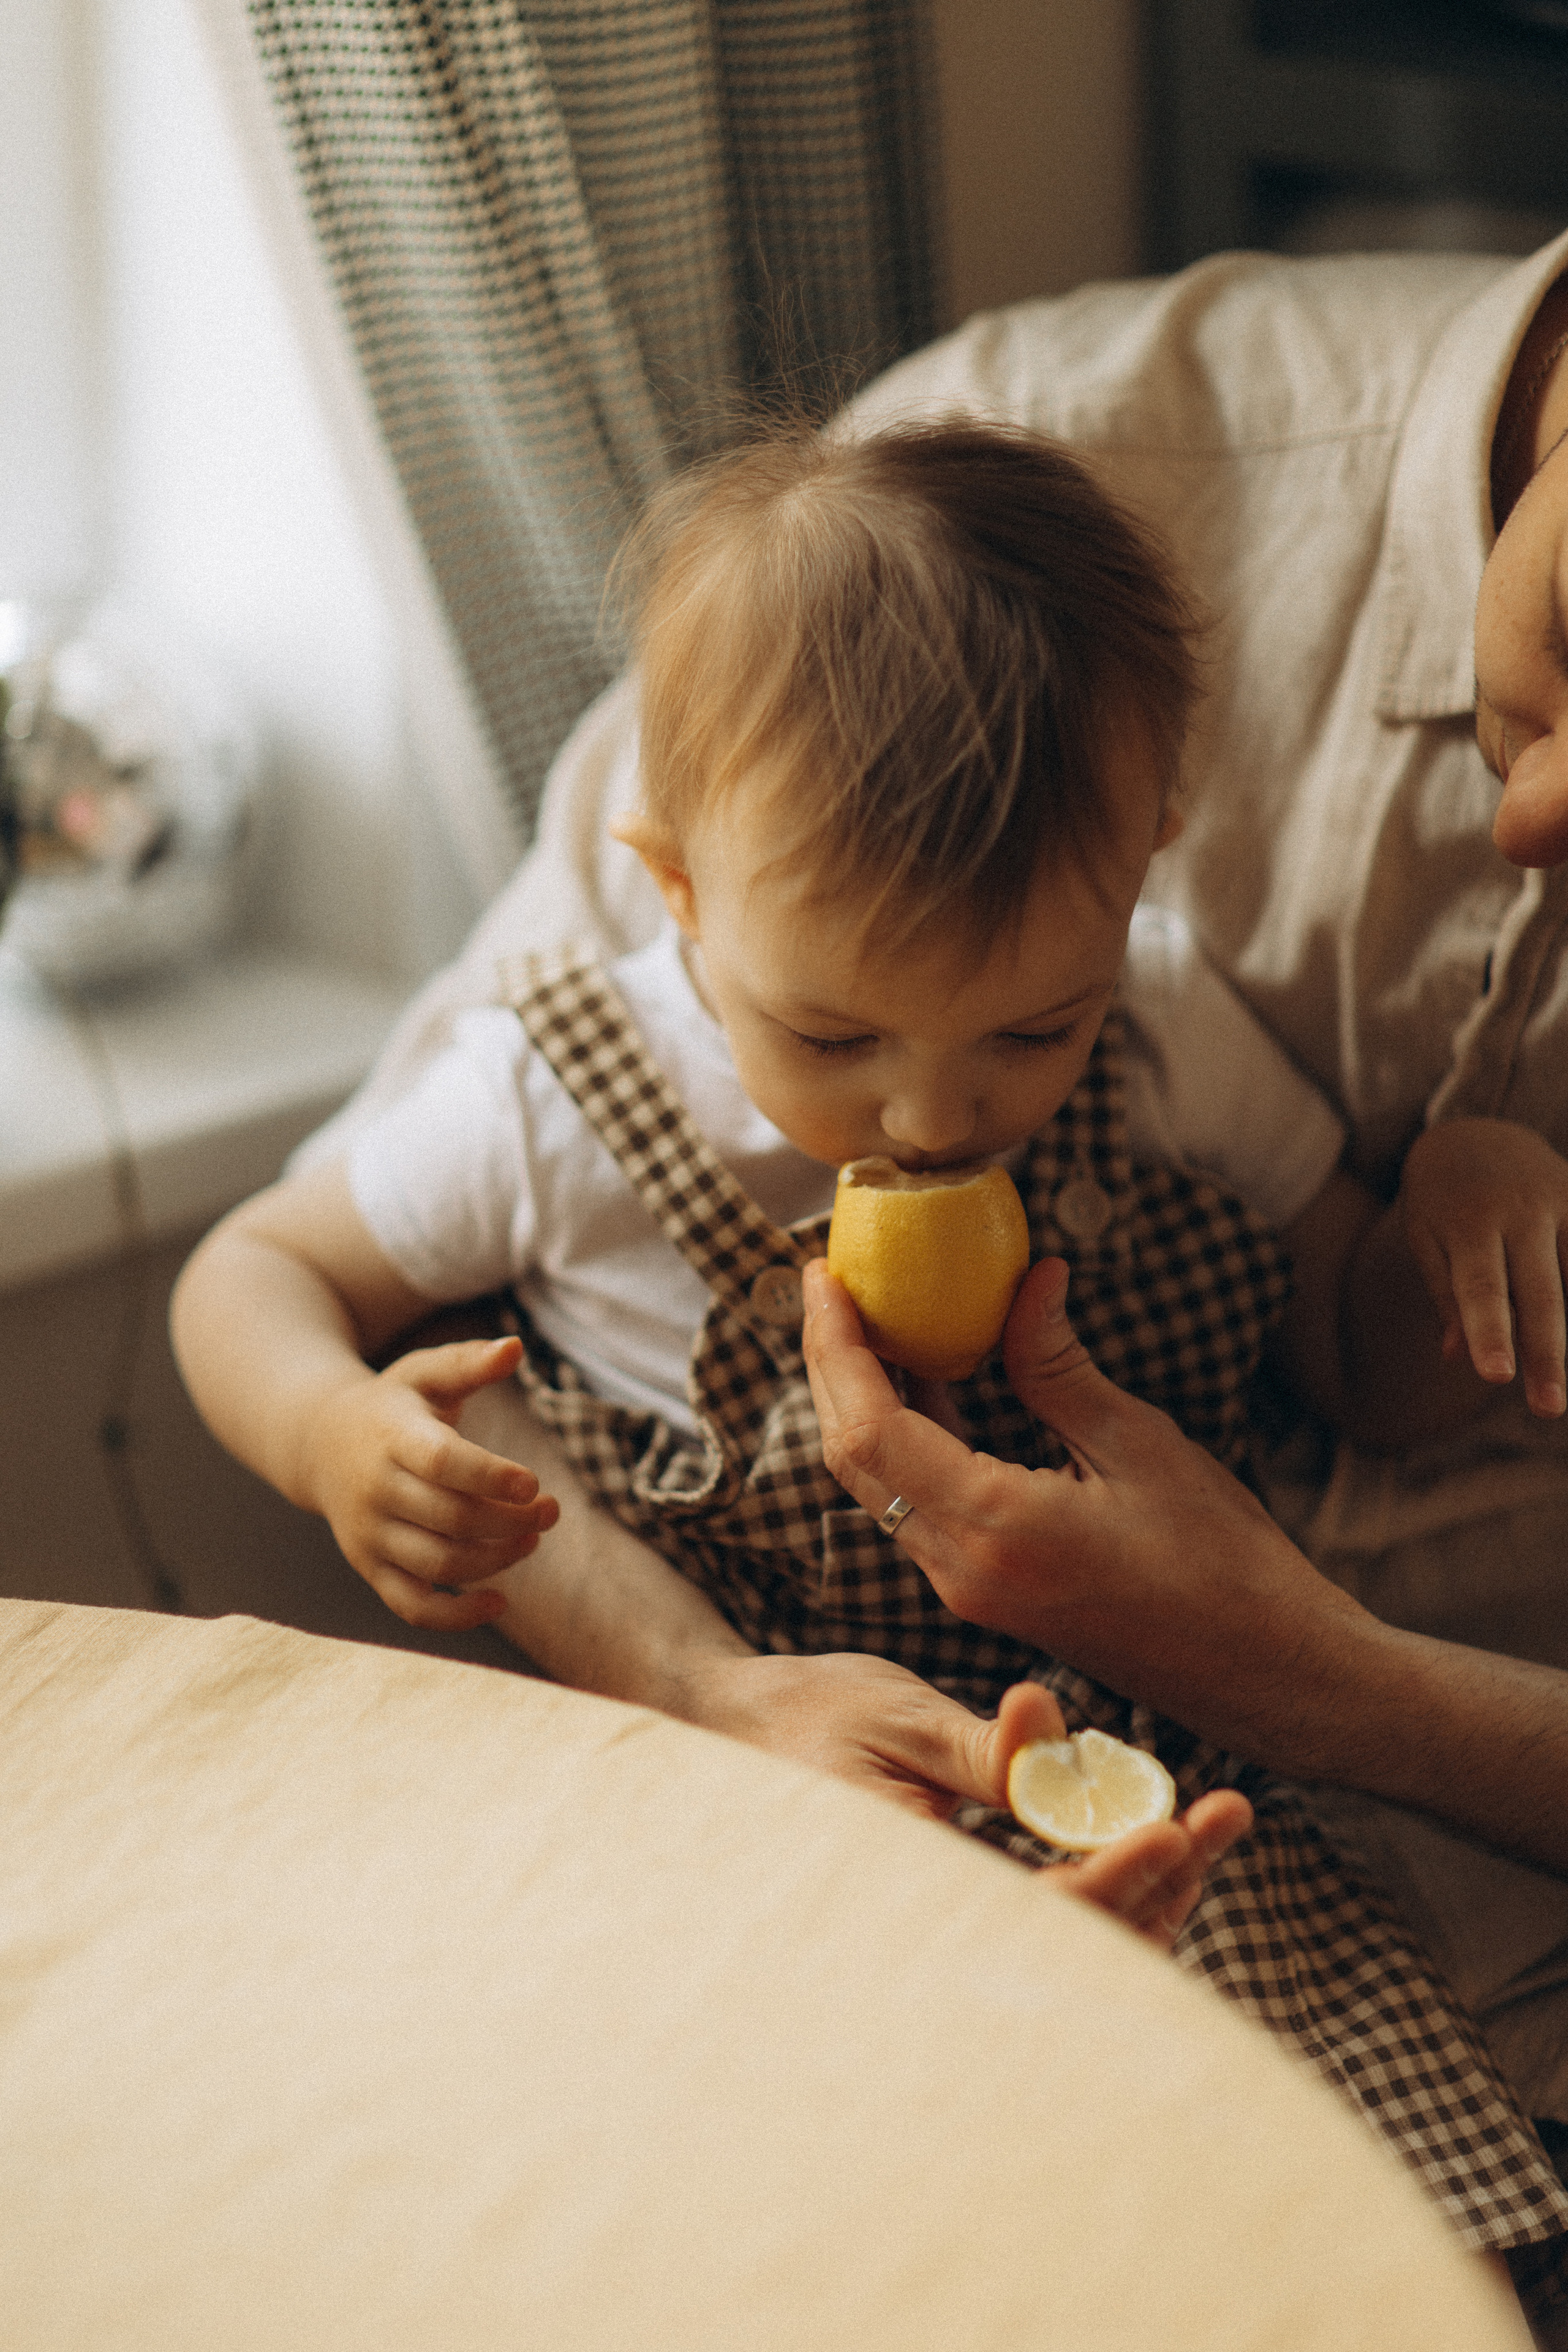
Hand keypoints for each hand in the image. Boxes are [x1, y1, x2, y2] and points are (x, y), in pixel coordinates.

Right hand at [304, 1335, 558, 1630]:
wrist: (320, 1445)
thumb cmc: (393, 1406)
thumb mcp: (424, 1374)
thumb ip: (469, 1362)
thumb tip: (516, 1347)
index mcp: (393, 1438)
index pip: (442, 1464)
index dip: (491, 1477)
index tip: (533, 1483)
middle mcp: (377, 1491)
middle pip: (451, 1519)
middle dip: (511, 1521)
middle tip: (551, 1511)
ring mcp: (371, 1535)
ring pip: (439, 1564)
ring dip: (496, 1561)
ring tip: (532, 1539)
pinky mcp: (371, 1568)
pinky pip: (413, 1607)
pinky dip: (456, 1617)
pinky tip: (499, 1602)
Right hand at [681, 1648, 1250, 1938]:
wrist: (744, 1736)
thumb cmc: (811, 1716)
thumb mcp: (897, 1717)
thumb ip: (984, 1752)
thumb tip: (1057, 1738)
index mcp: (908, 1891)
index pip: (1038, 1915)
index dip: (1118, 1877)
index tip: (1179, 1827)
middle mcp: (935, 1934)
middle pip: (1079, 1945)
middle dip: (1164, 1882)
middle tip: (1229, 1813)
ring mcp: (957, 1930)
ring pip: (1082, 1947)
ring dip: (1154, 1889)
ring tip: (1214, 1822)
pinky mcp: (978, 1912)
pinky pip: (1063, 1923)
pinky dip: (1119, 1884)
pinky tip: (1161, 1836)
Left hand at [803, 1255, 1369, 1773]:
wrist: (1264, 1671)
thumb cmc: (1221, 1563)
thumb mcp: (1137, 1443)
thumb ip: (1056, 1365)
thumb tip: (1026, 1279)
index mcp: (990, 1528)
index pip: (867, 1428)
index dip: (834, 1346)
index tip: (824, 1275)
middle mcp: (958, 1569)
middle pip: (852, 1456)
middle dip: (831, 1365)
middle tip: (834, 1286)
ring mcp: (967, 1590)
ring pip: (876, 1484)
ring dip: (861, 1403)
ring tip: (872, 1322)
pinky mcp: (986, 1594)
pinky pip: (915, 1507)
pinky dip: (905, 1441)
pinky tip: (930, 1386)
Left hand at [1398, 1117, 1567, 1415]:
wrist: (1472, 1134)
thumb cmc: (1441, 1203)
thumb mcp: (1427, 1239)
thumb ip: (1447, 1295)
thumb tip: (1456, 1356)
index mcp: (1469, 1222)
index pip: (1481, 1288)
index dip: (1491, 1333)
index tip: (1496, 1377)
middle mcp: (1521, 1210)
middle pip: (1540, 1293)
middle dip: (1547, 1354)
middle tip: (1549, 1408)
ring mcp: (1562, 1200)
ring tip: (1563, 1389)